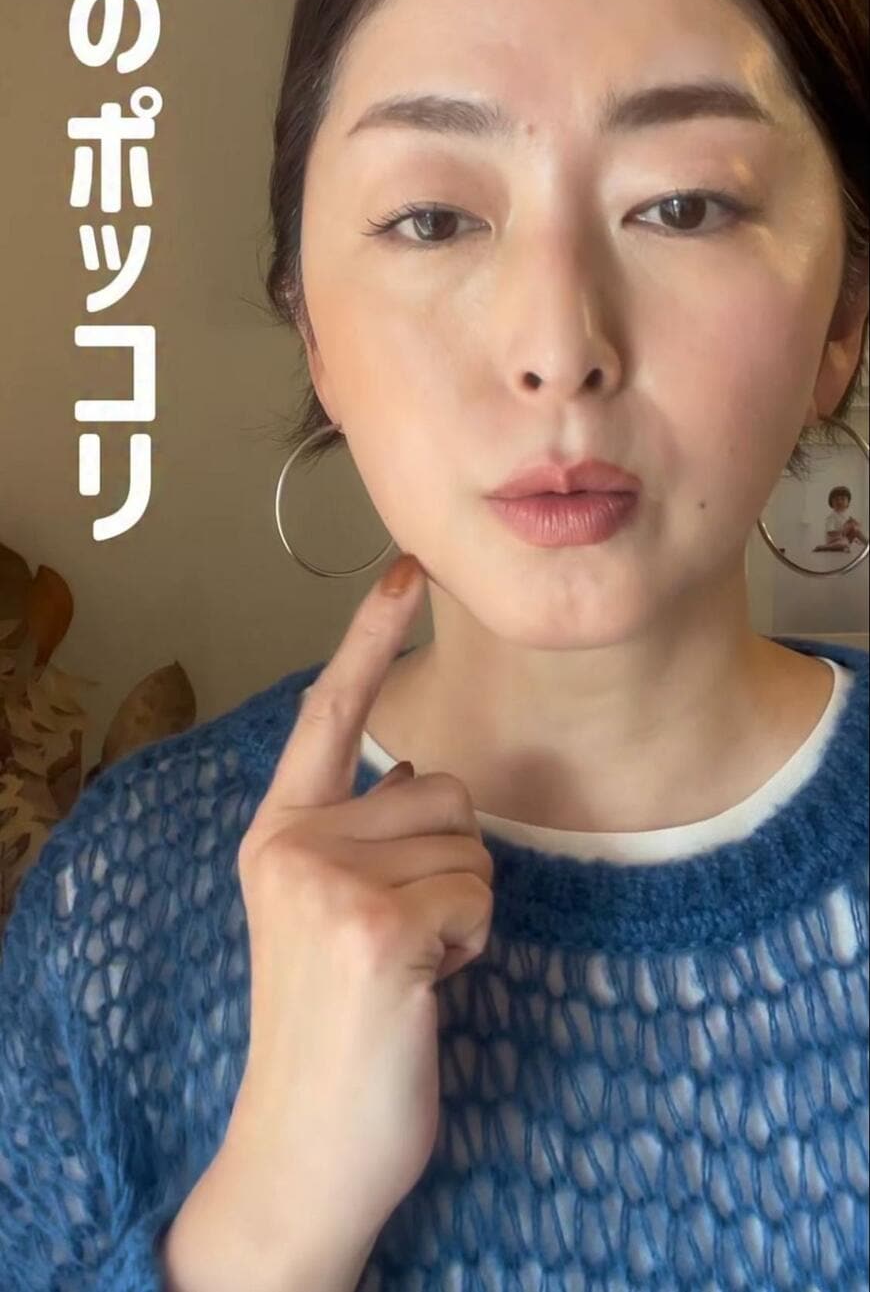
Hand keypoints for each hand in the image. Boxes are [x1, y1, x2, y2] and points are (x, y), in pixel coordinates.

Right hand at [224, 554, 493, 1257]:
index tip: (406, 569)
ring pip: (473, 846)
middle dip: (453, 863)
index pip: (331, 714)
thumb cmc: (335, 1029)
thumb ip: (361, 836)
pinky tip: (422, 989)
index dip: (369, 637)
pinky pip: (480, 897)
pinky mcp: (375, 929)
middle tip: (403, 939)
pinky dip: (472, 945)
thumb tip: (422, 771)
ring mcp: (329, 884)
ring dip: (465, 909)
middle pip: (445, 789)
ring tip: (409, 966)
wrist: (303, 1148)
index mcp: (278, 833)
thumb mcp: (325, 913)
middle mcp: (293, 843)